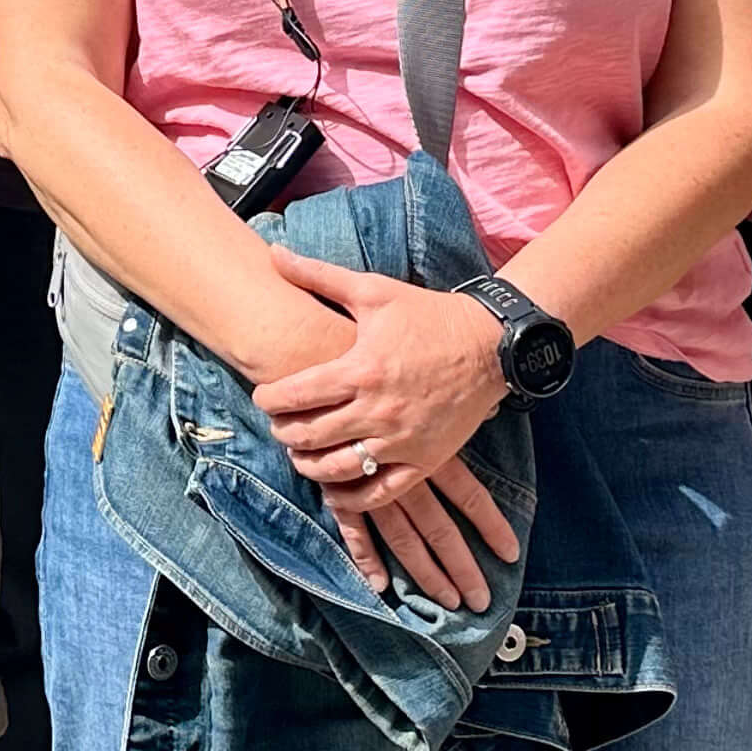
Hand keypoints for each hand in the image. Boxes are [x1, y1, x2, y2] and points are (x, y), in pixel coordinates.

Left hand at [250, 260, 521, 610]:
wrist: (489, 345)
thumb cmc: (427, 316)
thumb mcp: (372, 290)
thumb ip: (318, 276)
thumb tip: (273, 252)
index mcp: (360, 370)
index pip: (295, 395)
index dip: (268, 400)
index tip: (262, 397)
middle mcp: (378, 411)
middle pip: (309, 436)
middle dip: (284, 433)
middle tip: (278, 426)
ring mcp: (402, 441)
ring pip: (338, 469)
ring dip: (309, 466)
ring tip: (300, 455)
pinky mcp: (424, 461)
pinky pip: (380, 493)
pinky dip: (351, 498)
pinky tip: (334, 490)